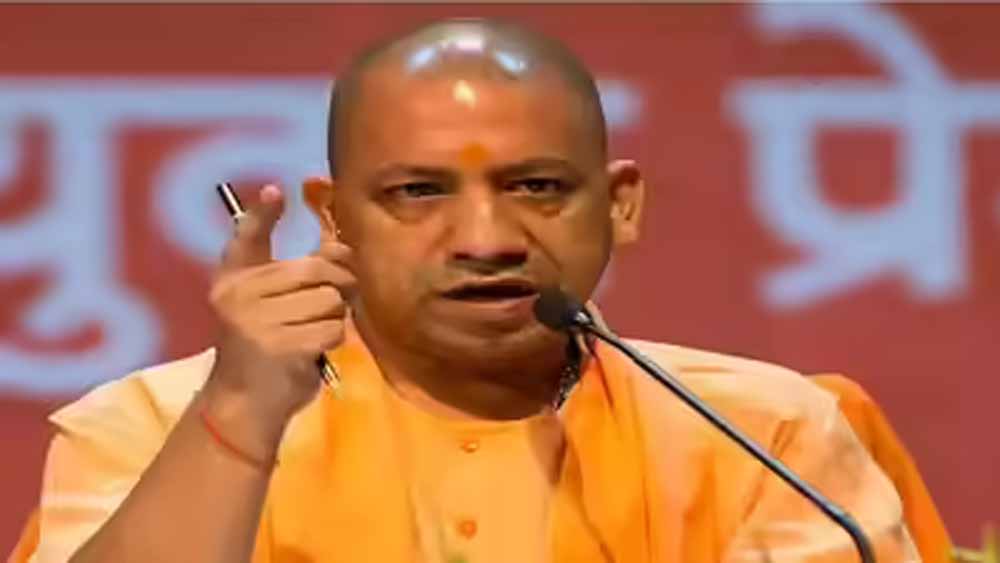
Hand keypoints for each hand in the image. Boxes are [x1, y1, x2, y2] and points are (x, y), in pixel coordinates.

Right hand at [203, 182, 354, 448]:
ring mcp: (257, 321)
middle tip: (330, 303)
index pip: (247, 236)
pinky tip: (312, 352)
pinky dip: (332, 341)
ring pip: (329, 300)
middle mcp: (238, 295)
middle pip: (316, 270)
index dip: (263, 214)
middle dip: (337, 285)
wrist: (243, 405)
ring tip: (311, 333)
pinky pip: (332, 329)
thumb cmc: (264, 348)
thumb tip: (342, 247)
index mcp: (233, 279)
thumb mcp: (269, 307)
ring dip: (334, 318)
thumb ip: (296, 275)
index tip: (276, 191)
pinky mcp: (280, 346)